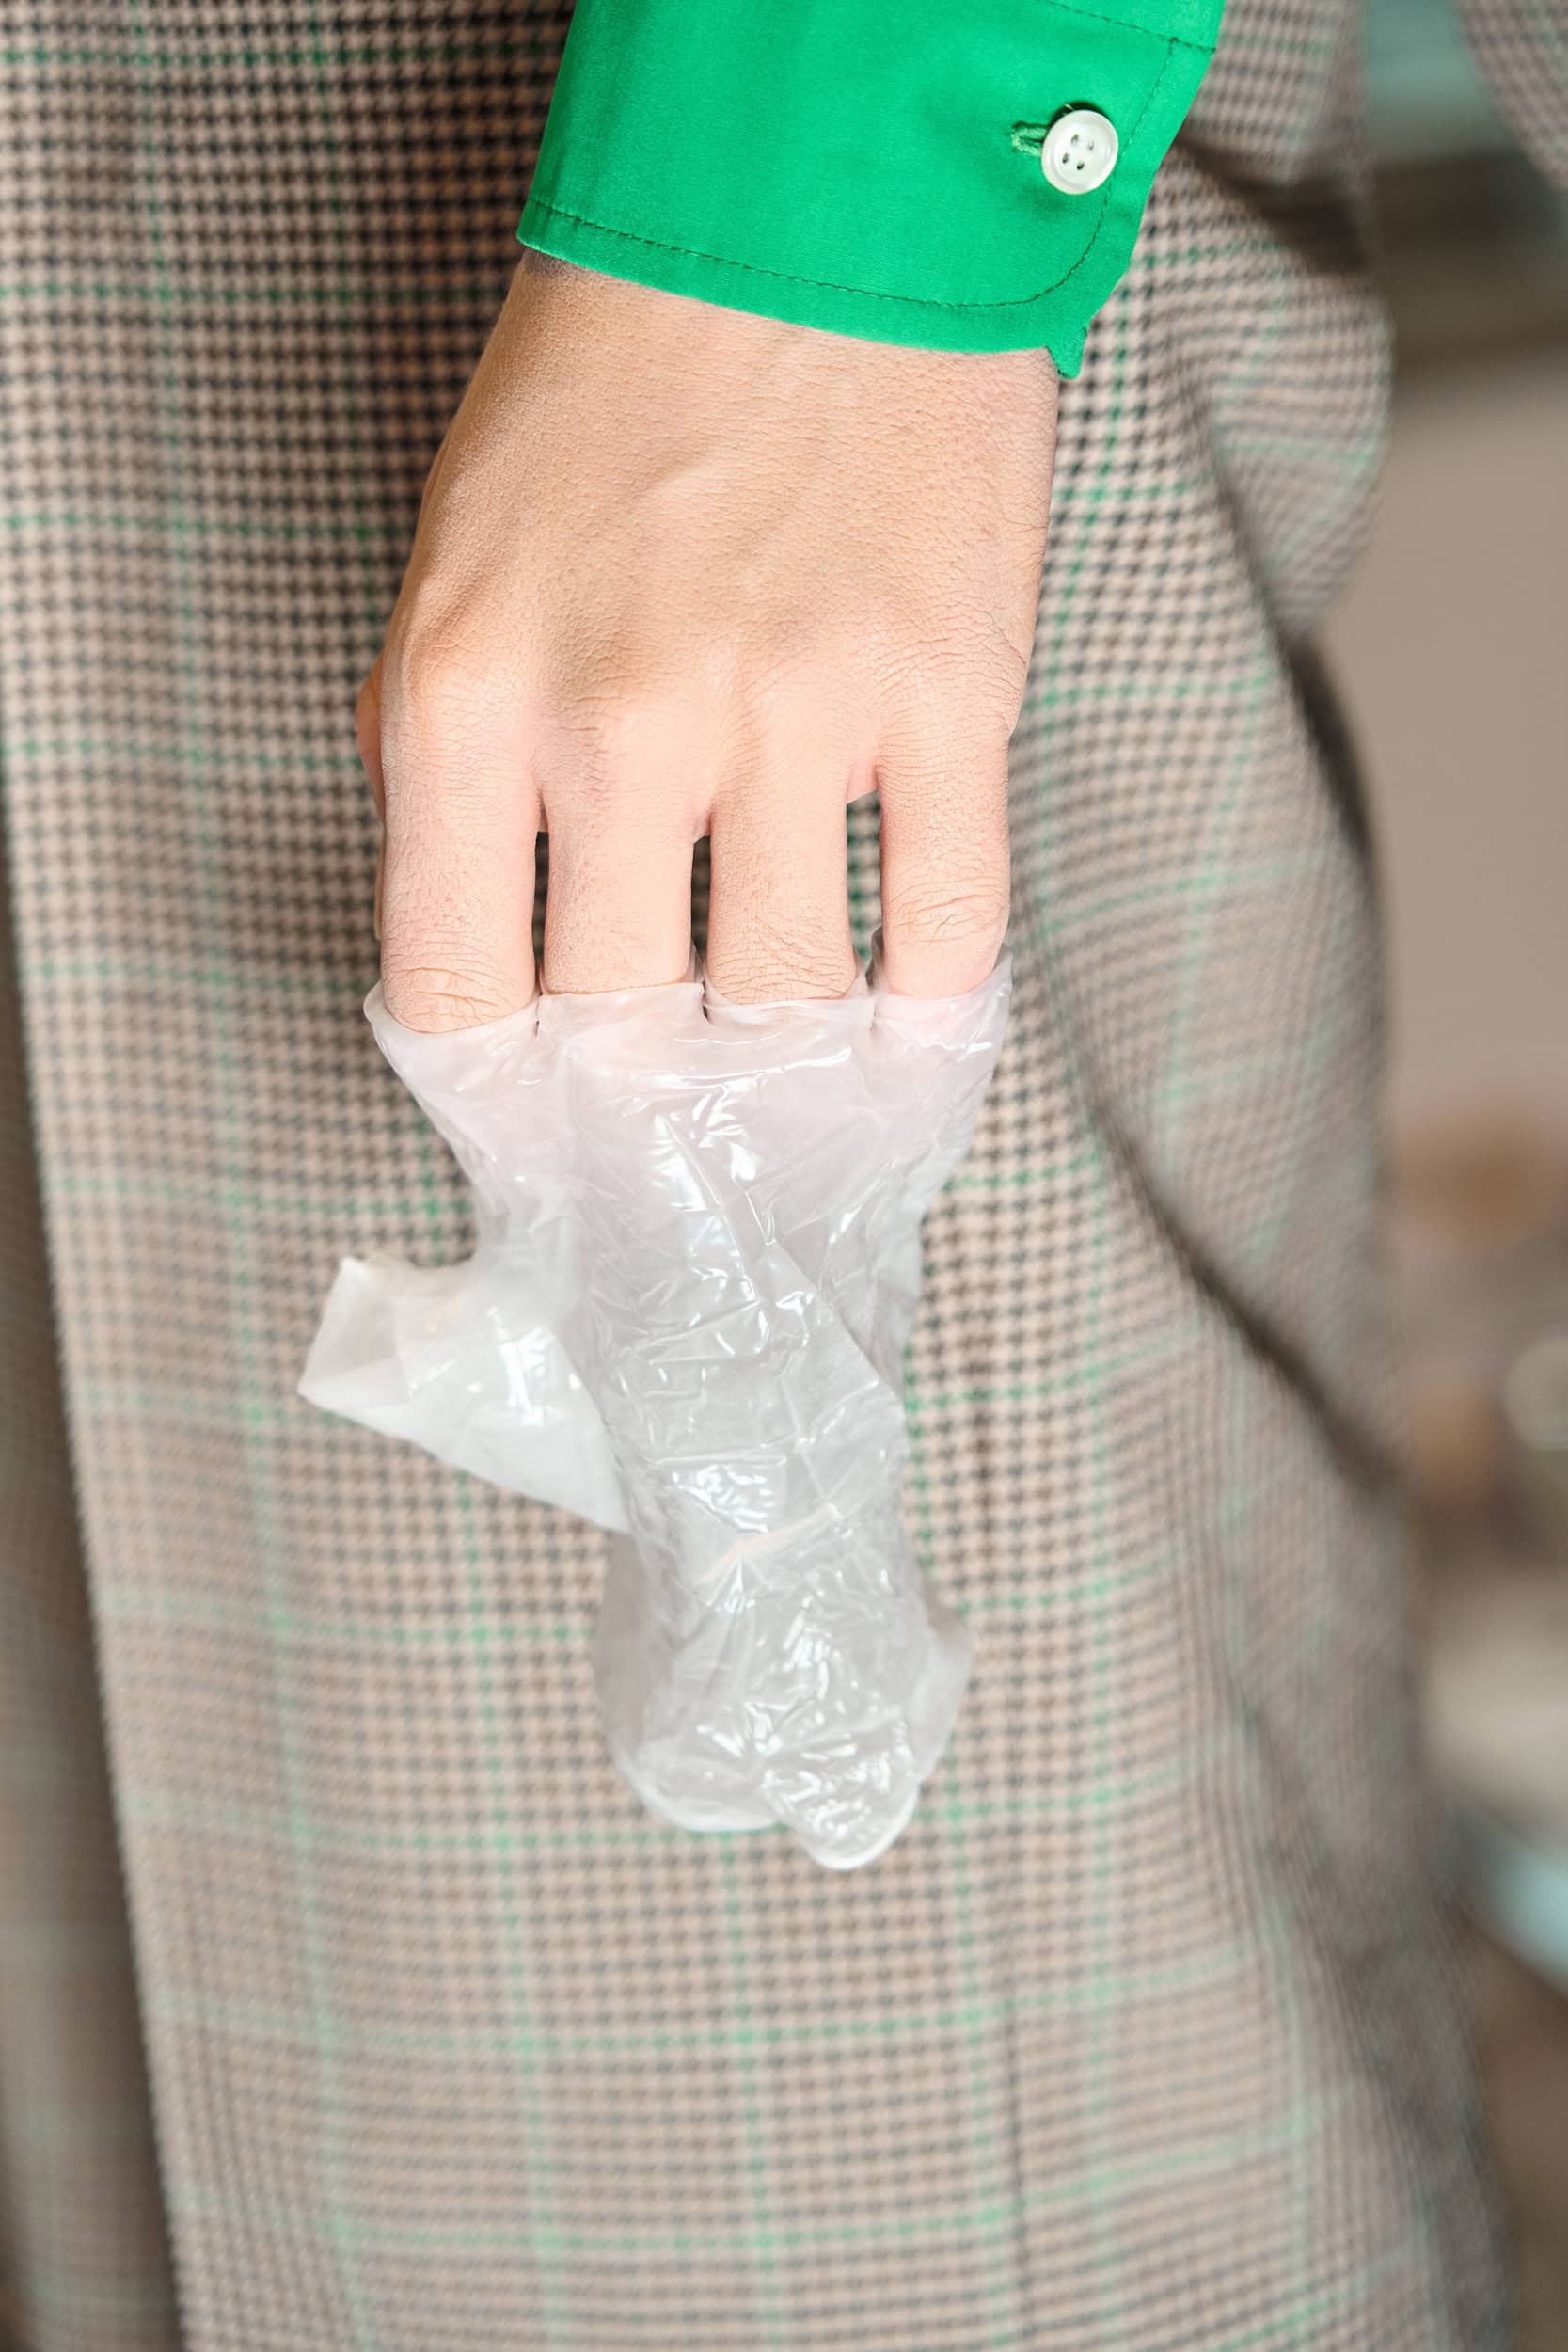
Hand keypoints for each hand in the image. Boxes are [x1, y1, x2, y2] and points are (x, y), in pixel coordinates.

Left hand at [359, 255, 1055, 1028]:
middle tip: (673, 1099)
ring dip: (784, 1047)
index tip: (539, 1106)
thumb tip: (498, 962)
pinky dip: (930, 1010)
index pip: (463, 991)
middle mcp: (625, 728)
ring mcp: (799, 718)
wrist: (799, 227)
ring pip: (788, 998)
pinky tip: (910, 1030)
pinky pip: (948, 930)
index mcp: (471, 702)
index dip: (502, 1084)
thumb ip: (454, 771)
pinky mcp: (948, 700)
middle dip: (649, 1080)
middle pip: (628, 1018)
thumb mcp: (452, 576)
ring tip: (785, 1060)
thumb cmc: (606, 404)